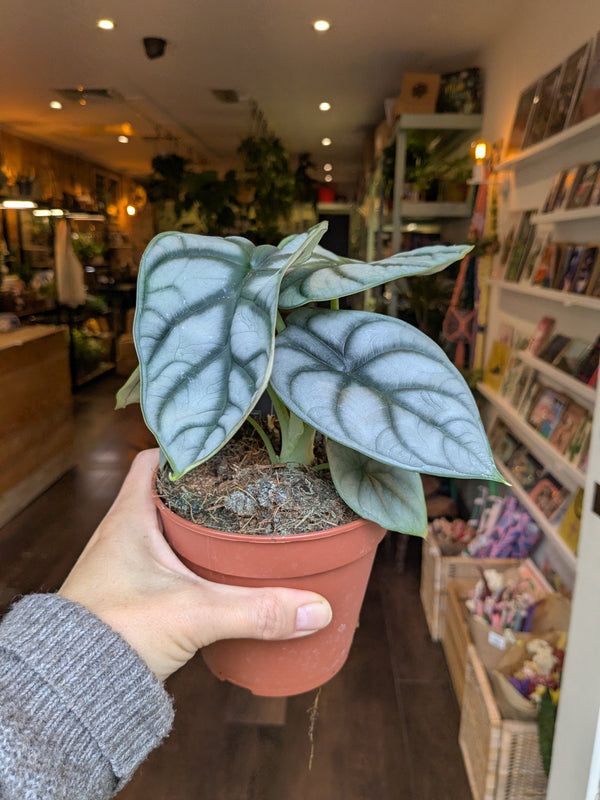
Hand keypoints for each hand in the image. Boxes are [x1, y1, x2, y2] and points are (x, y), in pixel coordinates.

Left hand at [59, 449, 331, 681]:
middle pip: (168, 491)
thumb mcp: (194, 614)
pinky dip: (193, 557)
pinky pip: (168, 559)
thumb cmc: (115, 633)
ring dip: (199, 524)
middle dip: (205, 487)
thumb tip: (317, 608)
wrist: (73, 687)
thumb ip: (256, 611)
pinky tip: (220, 569)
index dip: (187, 446)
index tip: (225, 446)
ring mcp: (127, 562)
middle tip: (245, 485)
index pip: (156, 459)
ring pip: (169, 526)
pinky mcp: (133, 591)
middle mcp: (124, 532)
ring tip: (241, 522)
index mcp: (130, 516)